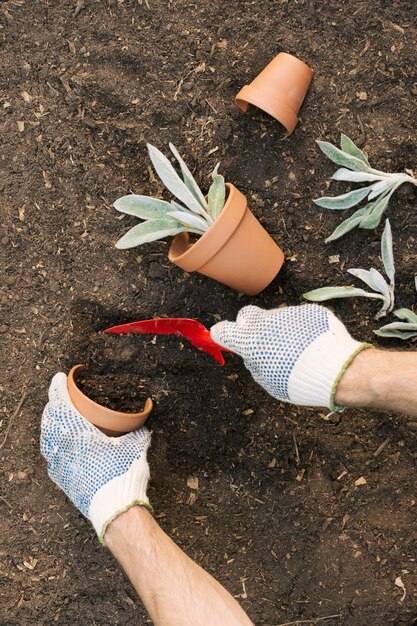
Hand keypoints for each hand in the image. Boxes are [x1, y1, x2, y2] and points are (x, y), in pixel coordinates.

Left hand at [41, 373, 151, 543]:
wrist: (116, 510)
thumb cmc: (124, 475)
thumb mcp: (135, 446)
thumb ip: (137, 432)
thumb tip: (145, 425)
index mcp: (79, 433)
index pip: (62, 404)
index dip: (58, 389)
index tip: (59, 378)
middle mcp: (64, 448)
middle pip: (50, 421)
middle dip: (52, 406)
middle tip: (58, 398)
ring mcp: (61, 466)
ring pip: (48, 439)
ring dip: (50, 426)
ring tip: (56, 419)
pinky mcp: (63, 480)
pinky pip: (52, 457)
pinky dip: (53, 446)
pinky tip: (60, 447)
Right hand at [211, 304, 371, 410]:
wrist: (338, 370)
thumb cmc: (301, 382)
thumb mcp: (269, 383)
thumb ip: (256, 365)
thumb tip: (253, 356)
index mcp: (251, 341)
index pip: (223, 330)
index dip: (223, 335)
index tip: (225, 339)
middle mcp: (265, 322)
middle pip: (246, 315)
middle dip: (247, 325)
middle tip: (259, 341)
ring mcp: (287, 313)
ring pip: (274, 316)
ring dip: (278, 329)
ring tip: (296, 350)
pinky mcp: (308, 310)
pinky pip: (297, 318)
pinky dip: (300, 328)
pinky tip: (312, 344)